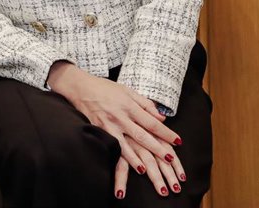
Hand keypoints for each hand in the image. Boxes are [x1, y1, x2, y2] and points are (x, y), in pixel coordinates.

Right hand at [46, 62, 182, 197]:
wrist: (81, 87)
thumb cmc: (106, 88)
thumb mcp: (128, 91)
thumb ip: (145, 104)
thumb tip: (161, 116)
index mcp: (129, 105)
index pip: (152, 122)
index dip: (165, 132)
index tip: (178, 141)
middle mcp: (120, 116)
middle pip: (142, 136)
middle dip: (157, 148)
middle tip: (170, 159)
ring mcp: (109, 125)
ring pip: (126, 146)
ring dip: (137, 159)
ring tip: (148, 170)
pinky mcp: (99, 131)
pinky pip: (113, 147)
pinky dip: (122, 157)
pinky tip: (128, 166)